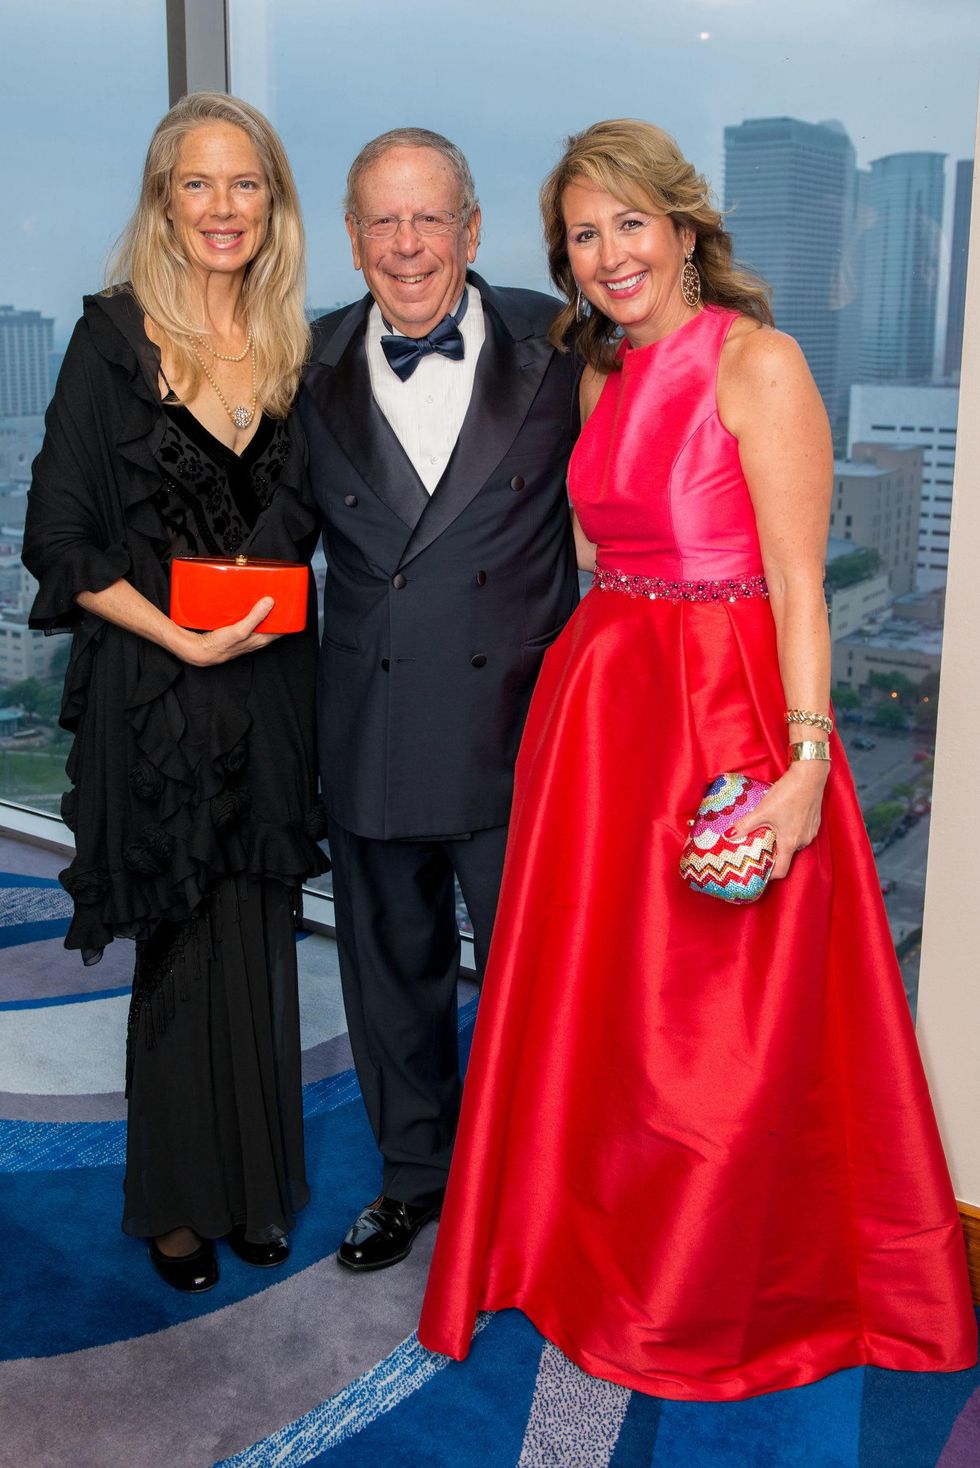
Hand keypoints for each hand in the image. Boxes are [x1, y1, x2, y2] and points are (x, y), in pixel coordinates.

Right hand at [177, 597, 280, 666]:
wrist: (201, 651)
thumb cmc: (221, 645)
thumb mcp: (240, 630)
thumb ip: (255, 617)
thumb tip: (270, 602)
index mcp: (261, 640)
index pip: (283, 629)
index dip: (289, 617)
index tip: (292, 603)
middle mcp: (256, 639)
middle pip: (273, 624)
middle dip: (277, 612)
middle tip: (280, 595)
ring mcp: (247, 636)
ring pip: (261, 623)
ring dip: (264, 612)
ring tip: (266, 596)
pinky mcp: (237, 632)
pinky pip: (249, 621)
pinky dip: (252, 613)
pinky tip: (247, 605)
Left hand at [727, 761, 828, 879]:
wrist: (810, 776)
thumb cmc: (788, 794)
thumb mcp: (763, 810)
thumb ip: (746, 824)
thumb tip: (729, 835)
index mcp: (790, 842)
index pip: (782, 870)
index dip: (770, 875)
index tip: (759, 872)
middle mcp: (803, 841)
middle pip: (787, 856)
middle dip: (773, 854)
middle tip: (759, 848)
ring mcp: (810, 831)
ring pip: (793, 843)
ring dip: (782, 840)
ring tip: (768, 831)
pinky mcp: (814, 822)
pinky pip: (800, 833)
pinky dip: (790, 830)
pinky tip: (781, 819)